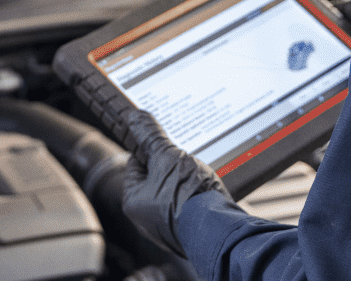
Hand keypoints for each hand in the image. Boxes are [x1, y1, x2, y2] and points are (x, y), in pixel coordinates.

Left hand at [121, 109, 230, 254]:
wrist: (218, 228)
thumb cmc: (187, 197)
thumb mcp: (166, 156)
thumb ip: (151, 136)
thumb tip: (136, 118)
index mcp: (132, 200)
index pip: (135, 163)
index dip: (150, 149)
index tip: (162, 142)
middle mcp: (146, 218)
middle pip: (156, 179)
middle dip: (170, 166)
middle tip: (183, 158)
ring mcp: (167, 228)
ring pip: (174, 193)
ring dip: (185, 181)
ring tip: (198, 174)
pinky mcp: (186, 234)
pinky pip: (188, 208)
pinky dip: (196, 198)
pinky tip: (206, 192)